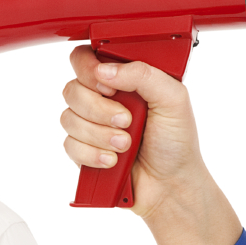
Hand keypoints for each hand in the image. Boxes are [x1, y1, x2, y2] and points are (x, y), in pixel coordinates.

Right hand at [60, 45, 208, 218]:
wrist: (171, 186)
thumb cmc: (177, 142)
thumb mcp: (173, 99)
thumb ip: (142, 74)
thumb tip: (103, 70)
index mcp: (124, 78)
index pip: (86, 59)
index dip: (89, 70)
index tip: (109, 88)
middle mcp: (104, 98)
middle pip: (72, 89)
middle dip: (99, 109)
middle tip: (126, 121)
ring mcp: (91, 124)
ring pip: (68, 118)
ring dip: (99, 135)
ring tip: (125, 145)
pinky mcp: (83, 150)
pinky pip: (69, 145)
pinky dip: (92, 154)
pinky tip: (112, 160)